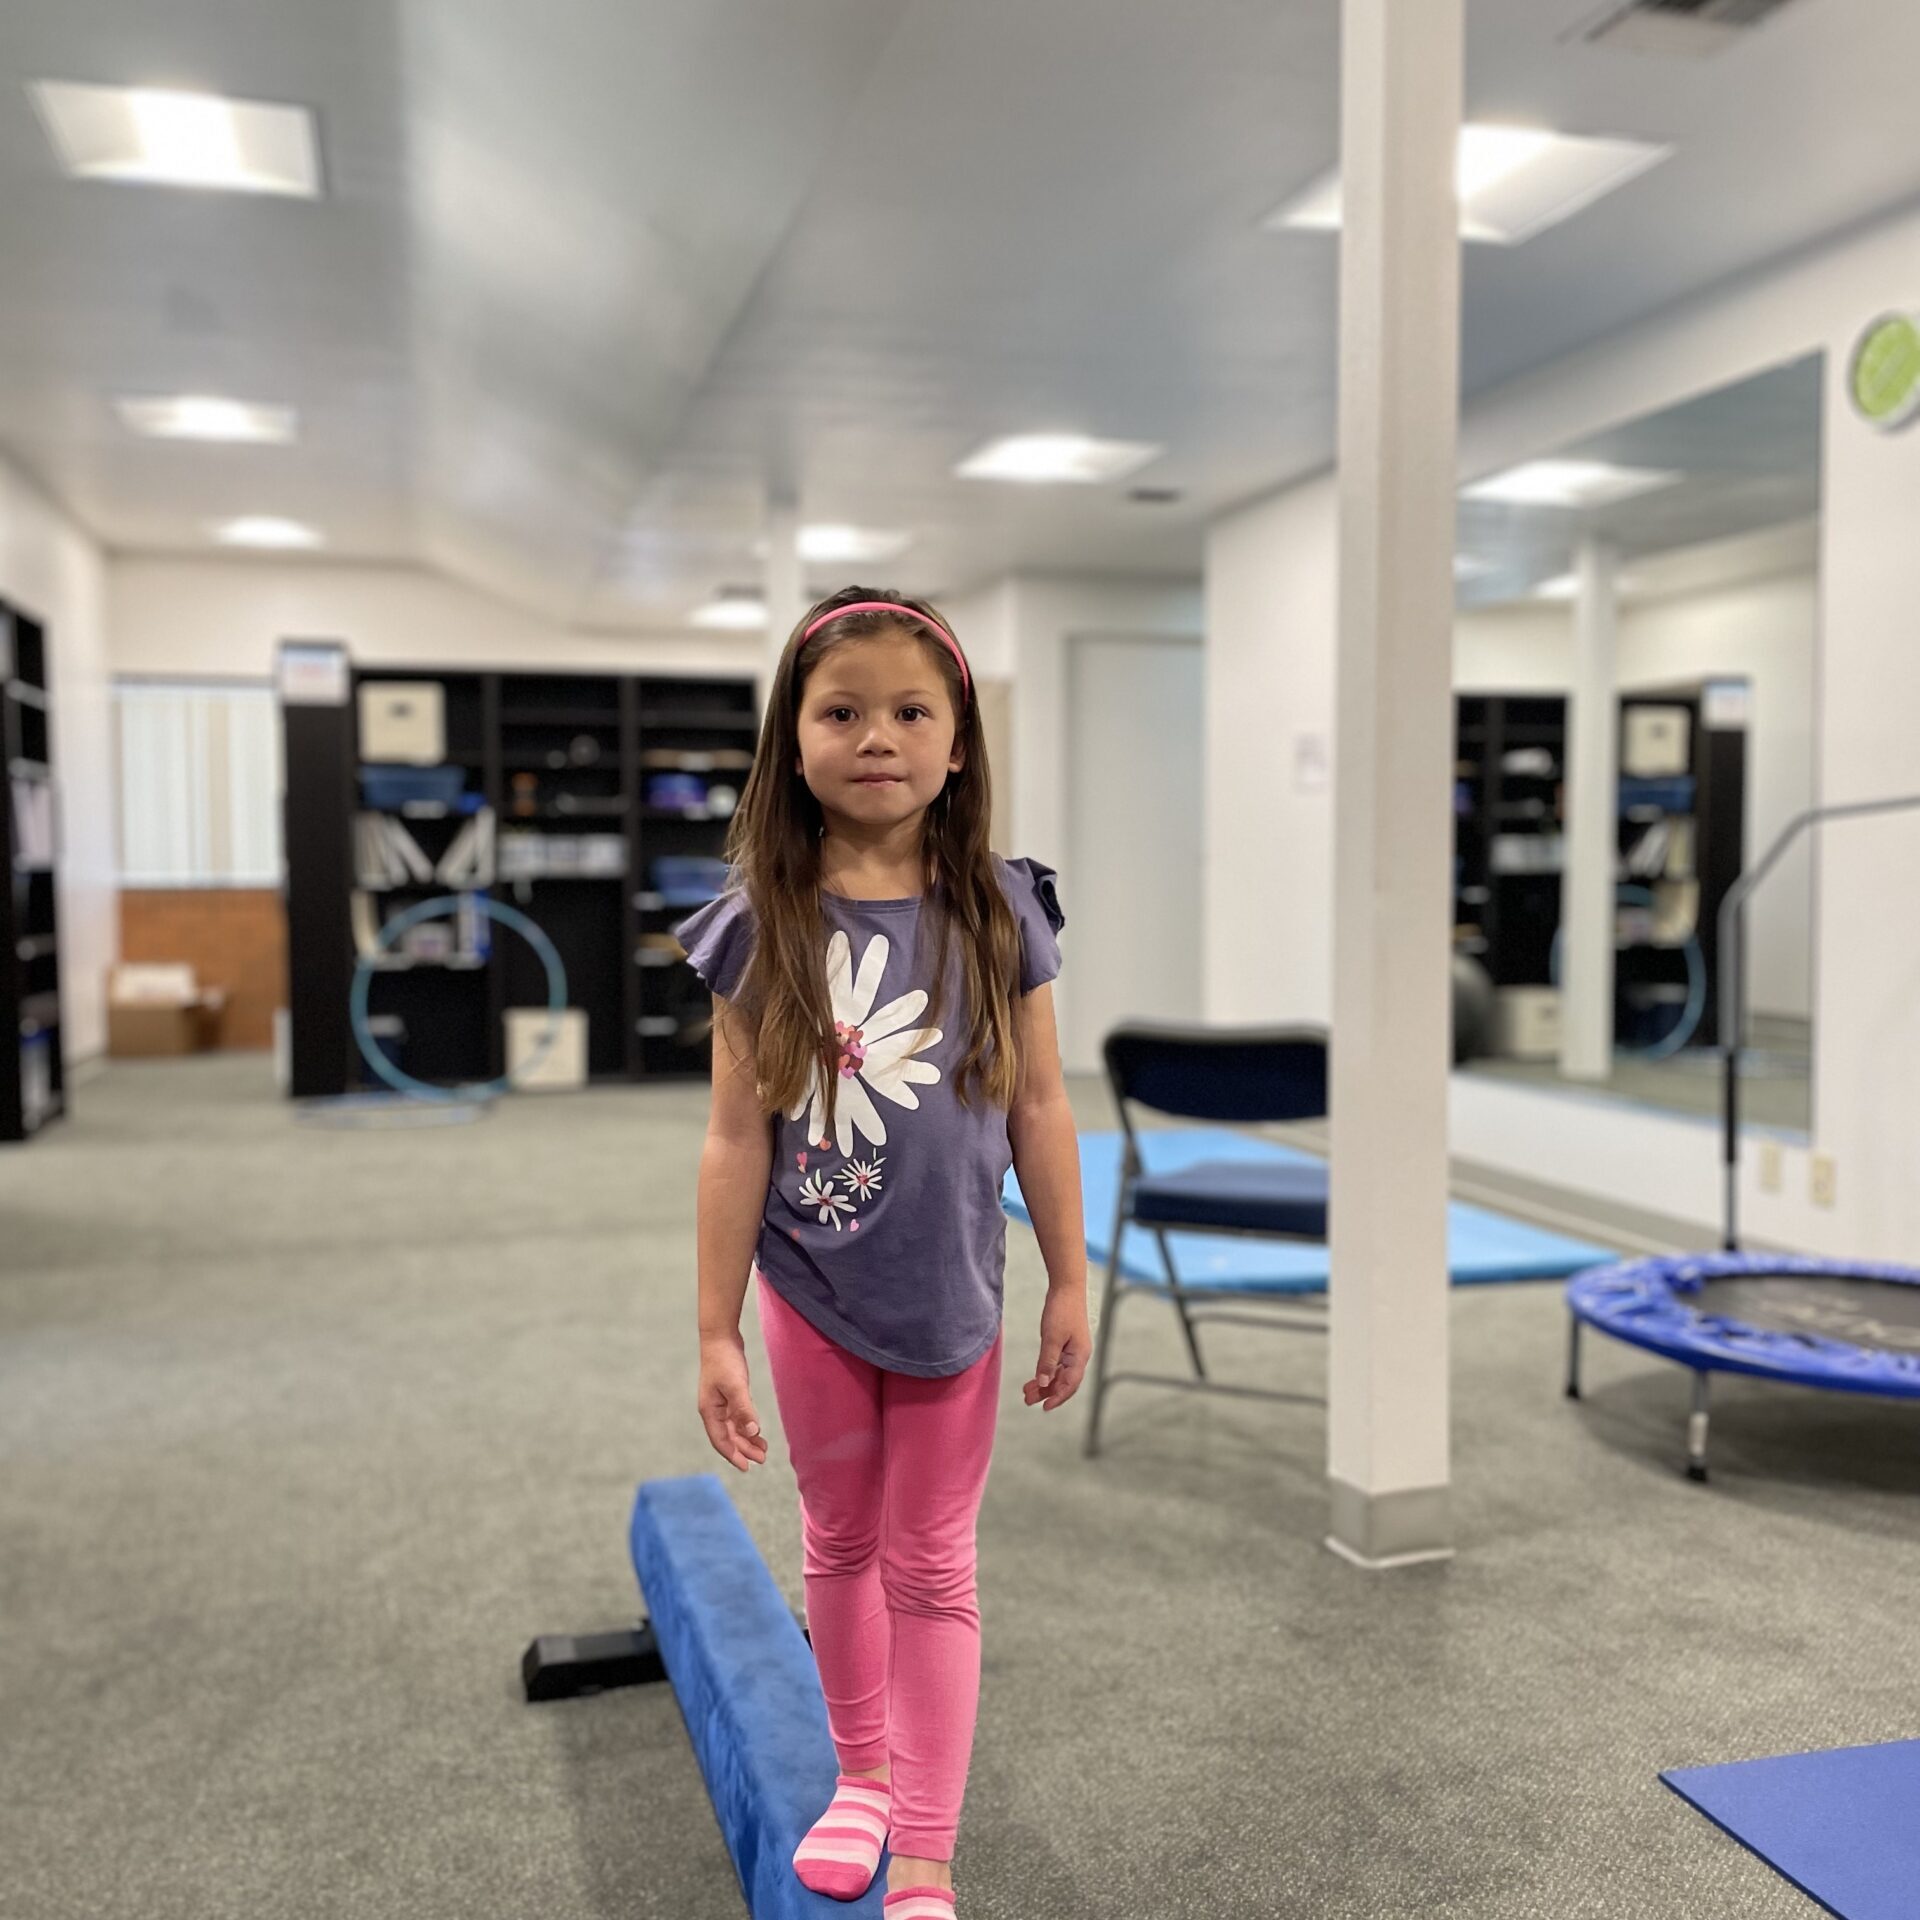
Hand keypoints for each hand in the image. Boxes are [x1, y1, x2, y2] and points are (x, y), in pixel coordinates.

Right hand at [697, 1331, 769, 1470]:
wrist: (720, 1337)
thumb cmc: (724, 1360)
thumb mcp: (736, 1385)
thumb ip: (743, 1408)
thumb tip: (752, 1431)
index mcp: (709, 1411)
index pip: (720, 1440)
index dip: (733, 1455)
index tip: (746, 1468)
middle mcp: (713, 1410)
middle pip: (728, 1437)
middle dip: (744, 1450)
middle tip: (762, 1460)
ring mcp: (721, 1403)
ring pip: (734, 1428)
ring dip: (747, 1440)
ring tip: (763, 1450)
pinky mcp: (730, 1394)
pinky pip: (738, 1417)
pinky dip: (748, 1426)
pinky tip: (758, 1432)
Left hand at [1023, 1289, 1090, 1410]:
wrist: (1067, 1287)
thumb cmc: (1062, 1309)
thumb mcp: (1052, 1337)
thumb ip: (1048, 1361)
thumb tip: (1044, 1382)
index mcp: (1079, 1356)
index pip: (1070, 1384)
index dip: (1057, 1397)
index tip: (1043, 1408)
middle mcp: (1078, 1356)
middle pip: (1064, 1382)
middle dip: (1047, 1393)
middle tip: (1027, 1400)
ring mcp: (1073, 1350)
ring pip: (1059, 1374)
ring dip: (1044, 1383)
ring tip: (1027, 1391)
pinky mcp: (1066, 1344)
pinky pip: (1056, 1364)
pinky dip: (1045, 1371)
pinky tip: (1035, 1377)